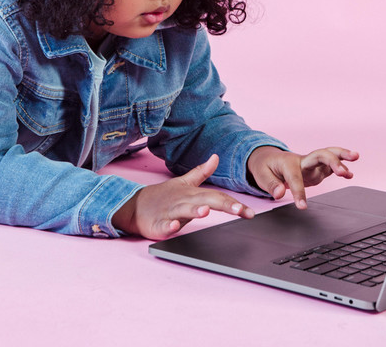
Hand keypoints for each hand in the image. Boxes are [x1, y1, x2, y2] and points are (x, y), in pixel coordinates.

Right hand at [113, 154, 254, 239]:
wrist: (136, 205)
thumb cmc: (164, 196)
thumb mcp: (184, 182)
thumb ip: (202, 171)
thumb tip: (216, 157)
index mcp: (193, 194)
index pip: (218, 197)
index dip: (234, 203)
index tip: (249, 212)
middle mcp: (184, 201)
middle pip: (206, 201)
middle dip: (223, 205)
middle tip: (239, 210)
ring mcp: (170, 212)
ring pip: (184, 211)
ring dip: (194, 211)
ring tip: (205, 211)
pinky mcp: (158, 224)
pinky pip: (164, 226)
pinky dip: (168, 226)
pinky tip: (174, 227)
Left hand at [247, 146, 358, 209]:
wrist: (268, 158)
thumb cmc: (265, 166)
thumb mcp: (261, 175)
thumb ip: (271, 184)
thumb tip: (280, 193)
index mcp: (288, 163)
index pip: (296, 178)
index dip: (299, 193)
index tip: (302, 207)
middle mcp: (303, 160)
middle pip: (320, 155)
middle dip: (332, 161)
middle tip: (343, 172)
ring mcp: (311, 163)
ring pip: (329, 155)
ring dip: (342, 156)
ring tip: (356, 156)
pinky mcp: (317, 168)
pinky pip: (330, 166)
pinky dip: (342, 167)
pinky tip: (350, 174)